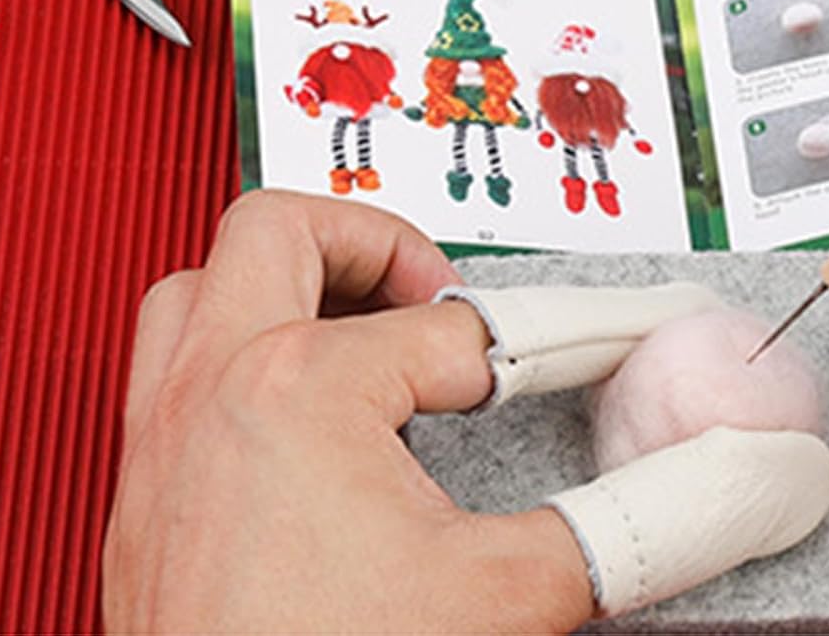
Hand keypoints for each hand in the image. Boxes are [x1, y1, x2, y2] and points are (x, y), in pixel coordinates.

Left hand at [103, 191, 592, 633]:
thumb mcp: (497, 598)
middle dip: (374, 242)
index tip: (560, 363)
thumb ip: (607, 530)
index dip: (527, 347)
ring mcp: (162, 435)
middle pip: (286, 229)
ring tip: (356, 322)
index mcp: (300, 386)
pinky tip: (294, 412)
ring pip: (201, 282)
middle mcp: (213, 387)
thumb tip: (689, 492)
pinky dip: (233, 353)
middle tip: (432, 290)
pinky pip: (168, 364)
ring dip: (283, 282)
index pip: (447, 330)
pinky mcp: (139, 488)